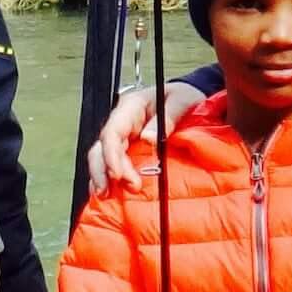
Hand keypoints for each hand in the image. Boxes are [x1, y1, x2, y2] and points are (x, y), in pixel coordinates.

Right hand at [85, 79, 197, 195]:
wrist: (189, 98)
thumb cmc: (184, 95)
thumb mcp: (182, 100)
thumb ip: (168, 118)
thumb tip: (148, 140)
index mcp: (131, 107)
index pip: (112, 132)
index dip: (111, 155)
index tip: (117, 175)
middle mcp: (122, 123)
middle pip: (102, 148)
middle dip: (106, 171)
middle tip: (127, 188)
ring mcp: (124, 136)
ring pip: (102, 158)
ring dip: (103, 178)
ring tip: (108, 196)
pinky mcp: (129, 149)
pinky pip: (113, 164)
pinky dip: (109, 179)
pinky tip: (110, 195)